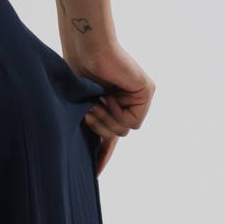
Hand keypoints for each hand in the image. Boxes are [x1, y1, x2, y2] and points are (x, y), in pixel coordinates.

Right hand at [81, 41, 154, 174]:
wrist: (86, 50)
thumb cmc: (78, 70)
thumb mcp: (81, 105)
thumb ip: (90, 123)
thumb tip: (94, 146)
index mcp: (109, 104)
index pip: (109, 136)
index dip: (102, 154)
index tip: (96, 173)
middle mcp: (125, 101)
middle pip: (117, 134)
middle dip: (100, 129)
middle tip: (89, 112)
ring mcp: (137, 96)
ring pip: (125, 130)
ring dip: (107, 121)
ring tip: (96, 104)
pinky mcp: (146, 91)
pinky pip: (133, 121)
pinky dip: (118, 113)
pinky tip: (110, 98)